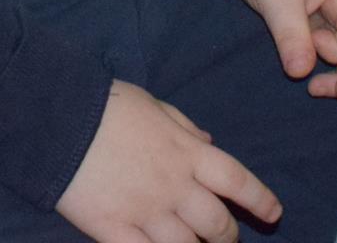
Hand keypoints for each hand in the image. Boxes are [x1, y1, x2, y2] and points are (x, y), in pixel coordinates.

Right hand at [56, 80, 280, 242]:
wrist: (63, 120)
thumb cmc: (111, 106)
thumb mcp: (157, 106)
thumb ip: (185, 127)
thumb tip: (208, 142)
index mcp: (188, 152)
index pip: (237, 180)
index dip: (260, 200)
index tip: (274, 213)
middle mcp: (174, 186)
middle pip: (216, 224)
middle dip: (228, 236)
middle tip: (228, 238)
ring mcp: (146, 213)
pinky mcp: (115, 231)